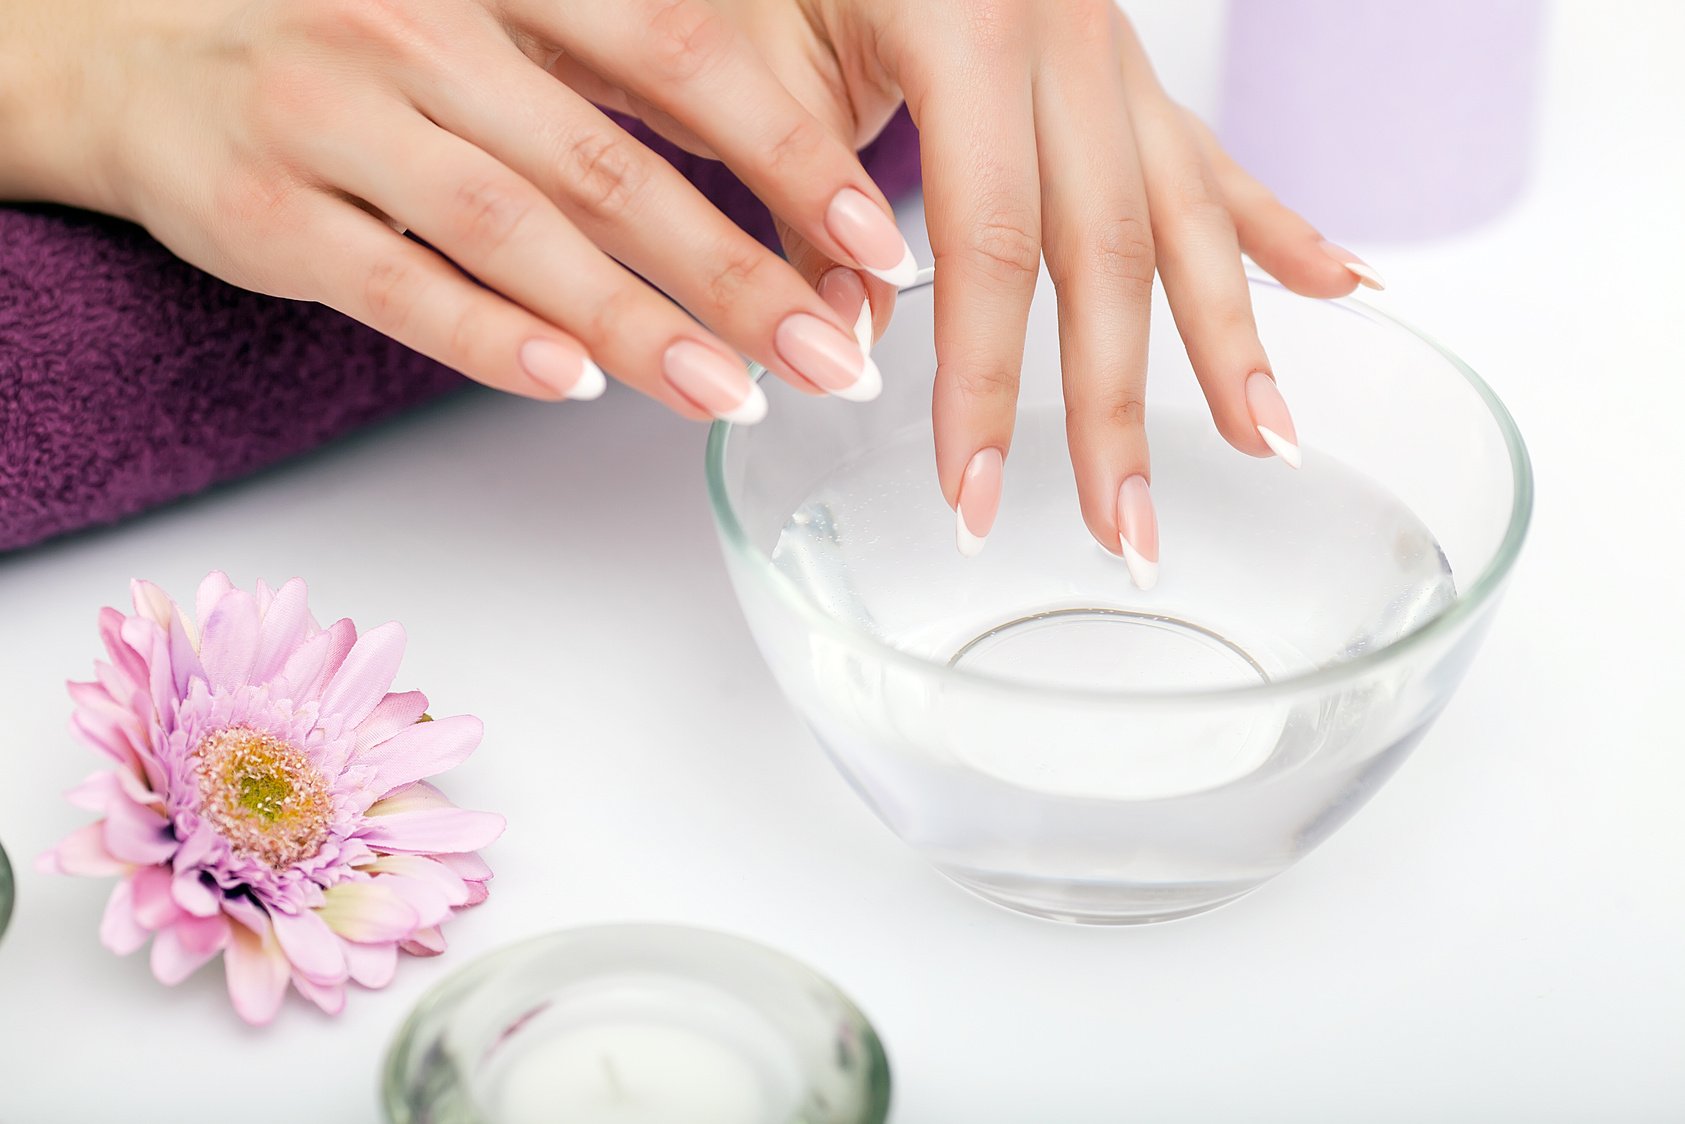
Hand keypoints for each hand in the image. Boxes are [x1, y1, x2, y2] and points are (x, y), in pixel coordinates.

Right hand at [0, 0, 913, 418]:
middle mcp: (422, 29)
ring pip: (514, 232)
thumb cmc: (353, 49)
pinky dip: (490, 339)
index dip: (785, 149)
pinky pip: (396, 284)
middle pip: (612, 164)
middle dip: (740, 270)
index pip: (678, 54)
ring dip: (637, 322)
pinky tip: (575, 387)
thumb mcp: (488, 28)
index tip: (872, 236)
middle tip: (836, 352)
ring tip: (737, 393)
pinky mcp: (267, 212)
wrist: (139, 53)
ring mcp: (336, 116)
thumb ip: (609, 84)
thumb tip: (775, 182)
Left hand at [676, 0, 1381, 573]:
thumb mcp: (756, 53)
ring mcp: (1112, 54)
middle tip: (1126, 534)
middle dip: (1118, 408)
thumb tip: (849, 343)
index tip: (973, 495)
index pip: (990, 243)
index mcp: (968, 24)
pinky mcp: (1128, 70)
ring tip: (1272, 444)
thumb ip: (800, 200)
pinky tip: (1345, 286)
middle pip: (1109, 253)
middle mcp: (1066, 39)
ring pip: (1185, 216)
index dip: (983, 381)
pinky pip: (1211, 159)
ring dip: (1232, 340)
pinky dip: (1277, 230)